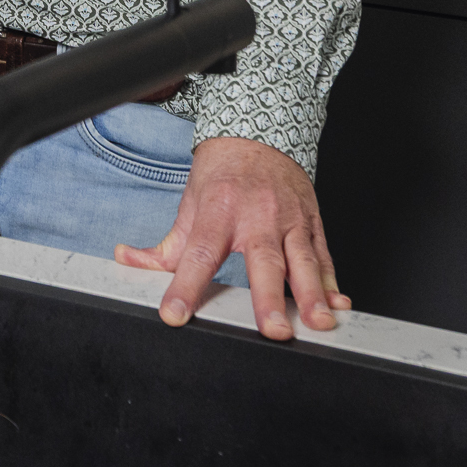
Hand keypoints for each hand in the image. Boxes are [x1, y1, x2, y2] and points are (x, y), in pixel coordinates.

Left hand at [114, 135, 348, 339]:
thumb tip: (126, 260)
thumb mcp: (189, 205)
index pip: (199, 253)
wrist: (256, 135)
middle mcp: (257, 214)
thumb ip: (163, 245)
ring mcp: (289, 218)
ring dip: (312, 293)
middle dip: (269, 297)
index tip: (175, 313)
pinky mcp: (312, 221)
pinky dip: (332, 280)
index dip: (185, 285)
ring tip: (317, 322)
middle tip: (273, 330)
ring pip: (303, 259)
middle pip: (263, 260)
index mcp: (219, 210)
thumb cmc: (221, 176)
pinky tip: (339, 304)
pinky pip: (323, 254)